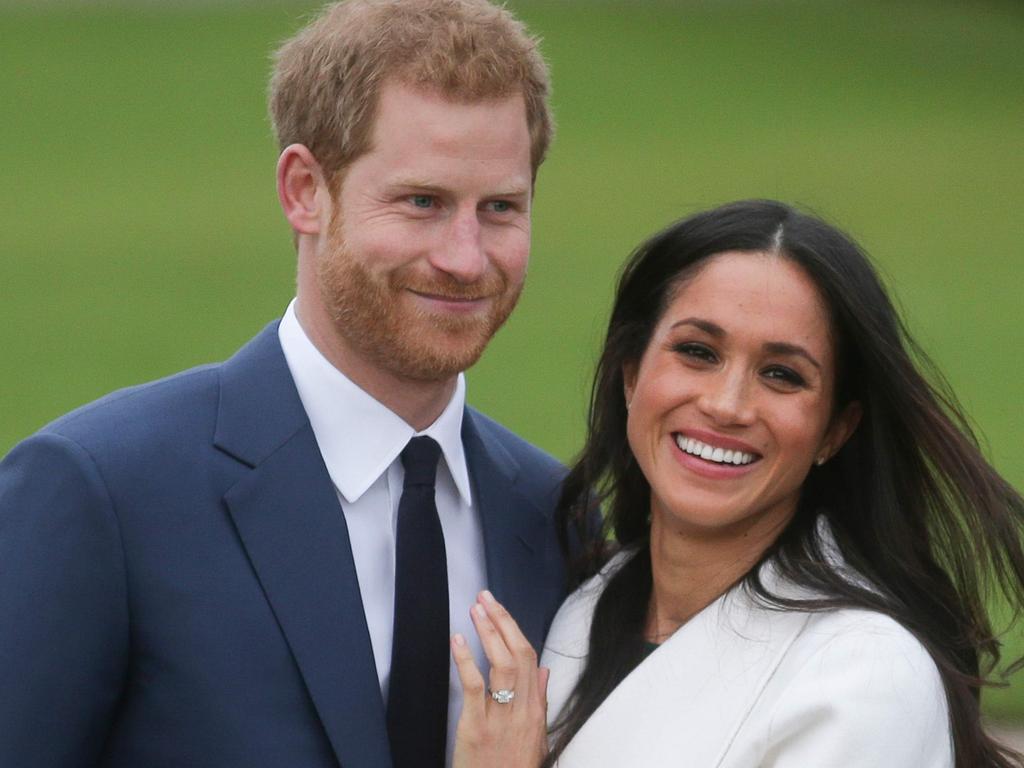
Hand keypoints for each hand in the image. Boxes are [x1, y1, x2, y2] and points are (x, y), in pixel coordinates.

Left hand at [451, 590, 548, 767]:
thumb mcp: (537, 738)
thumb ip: (541, 702)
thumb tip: (546, 671)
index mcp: (536, 712)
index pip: (532, 659)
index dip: (516, 630)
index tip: (501, 609)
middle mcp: (523, 711)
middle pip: (519, 655)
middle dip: (502, 622)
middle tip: (486, 598)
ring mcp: (501, 719)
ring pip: (502, 665)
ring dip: (488, 633)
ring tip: (476, 609)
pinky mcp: (477, 728)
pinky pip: (474, 687)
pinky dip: (465, 660)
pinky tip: (458, 640)